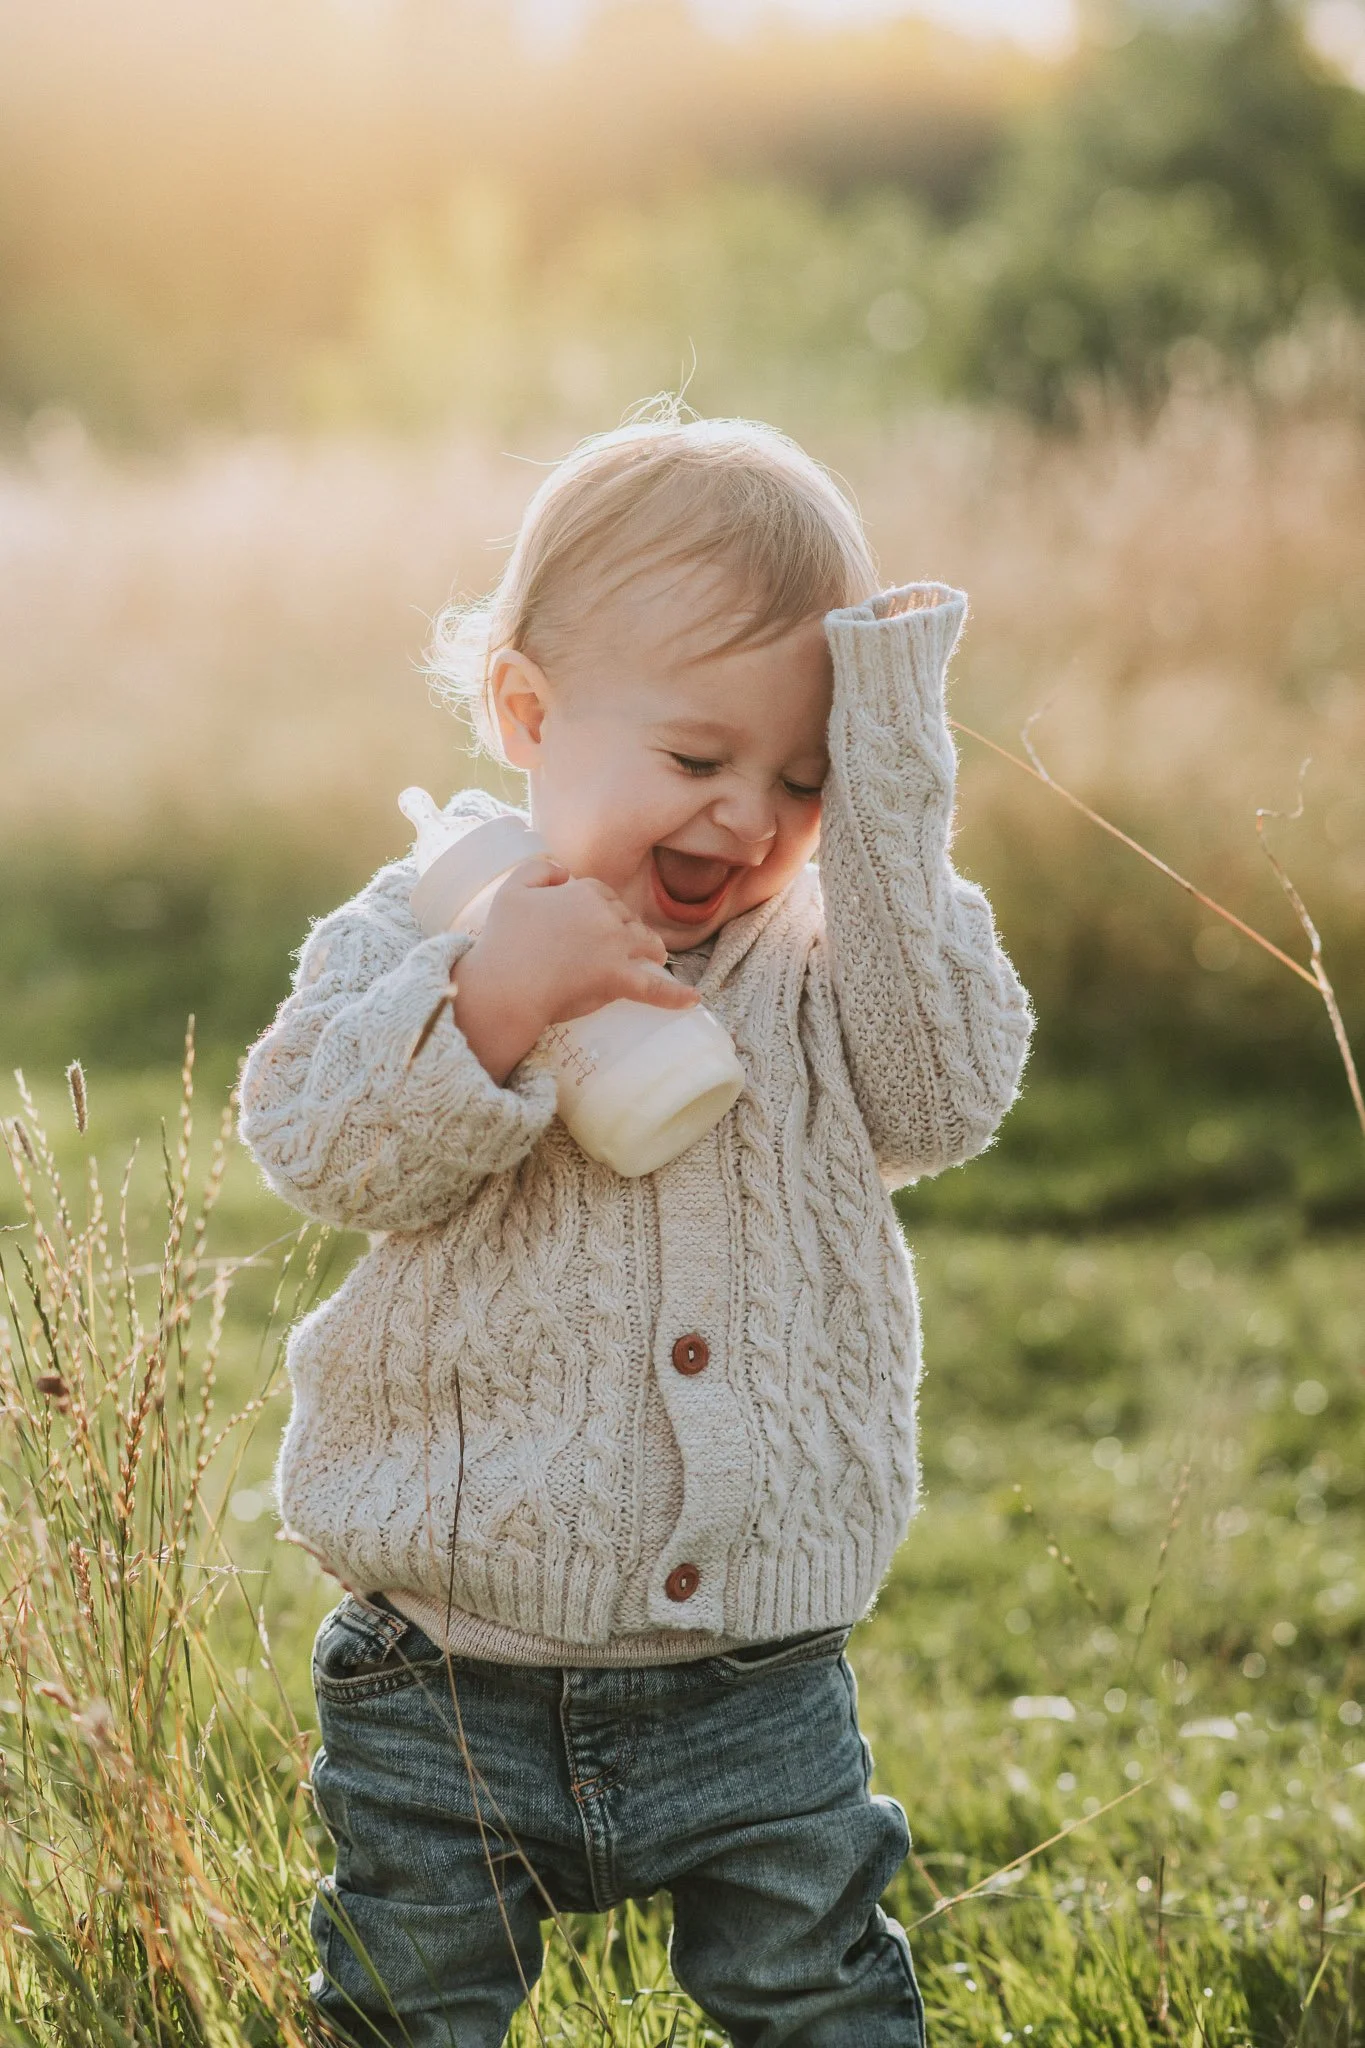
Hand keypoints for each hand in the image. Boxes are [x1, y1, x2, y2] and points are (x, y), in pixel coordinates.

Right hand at [450, 856, 697, 1084]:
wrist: (507, 984)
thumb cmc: (504, 940)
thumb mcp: (513, 890)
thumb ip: (538, 869)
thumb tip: (563, 869)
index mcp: (584, 891)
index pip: (604, 894)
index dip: (603, 908)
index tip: (595, 921)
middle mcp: (606, 915)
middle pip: (628, 918)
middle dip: (627, 929)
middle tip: (620, 945)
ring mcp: (616, 947)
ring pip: (646, 943)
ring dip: (652, 949)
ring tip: (656, 958)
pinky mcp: (618, 979)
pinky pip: (654, 988)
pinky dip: (675, 996)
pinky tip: (693, 1000)